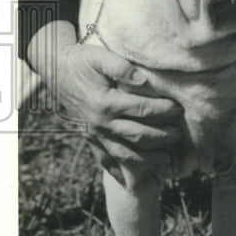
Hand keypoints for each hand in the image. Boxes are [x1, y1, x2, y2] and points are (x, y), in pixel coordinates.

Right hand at [28, 21, 182, 173]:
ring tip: (166, 159)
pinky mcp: (90, 137)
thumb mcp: (100, 57)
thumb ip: (122, 67)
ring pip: (124, 153)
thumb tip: (144, 80)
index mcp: (106, 103)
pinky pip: (105, 159)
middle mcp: (101, 123)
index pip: (142, 110)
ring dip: (146, 158)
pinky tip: (132, 179)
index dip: (163, 110)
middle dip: (161, 137)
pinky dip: (119, 170)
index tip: (178, 108)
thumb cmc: (82, 62)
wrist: (57, 70)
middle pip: (137, 135)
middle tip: (178, 134)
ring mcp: (95, 133)